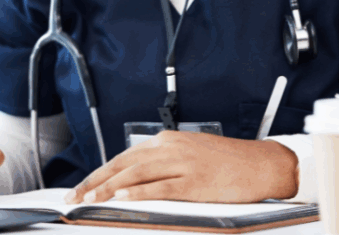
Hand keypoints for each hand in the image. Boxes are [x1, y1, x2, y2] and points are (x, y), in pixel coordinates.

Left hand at [63, 131, 297, 203]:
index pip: (124, 157)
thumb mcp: (189, 154)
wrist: (263, 164)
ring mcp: (182, 163)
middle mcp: (170, 147)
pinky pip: (161, 187)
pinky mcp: (195, 181)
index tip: (82, 186)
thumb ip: (163, 162)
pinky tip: (123, 198)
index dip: (100, 173)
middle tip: (75, 196)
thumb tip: (135, 179)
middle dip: (96, 181)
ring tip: (90, 199)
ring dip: (109, 187)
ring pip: (136, 174)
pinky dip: (139, 192)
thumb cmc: (228, 163)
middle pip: (123, 164)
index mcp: (167, 141)